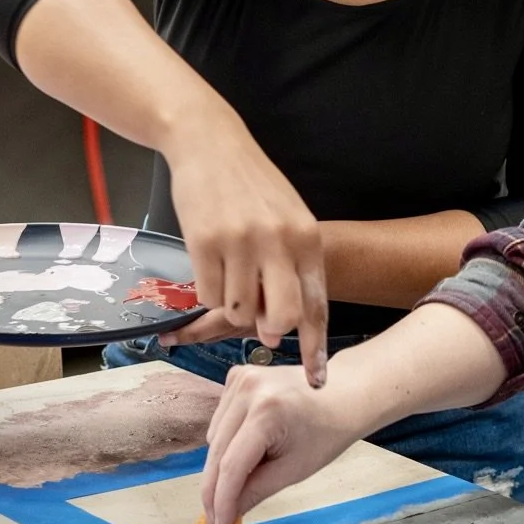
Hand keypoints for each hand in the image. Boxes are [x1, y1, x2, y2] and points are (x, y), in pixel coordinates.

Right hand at [160, 110, 327, 386]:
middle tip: (260, 319)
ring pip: (238, 309)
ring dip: (232, 304)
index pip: (315, 304)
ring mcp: (240, 241)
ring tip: (230, 269)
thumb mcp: (286, 220)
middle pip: (281, 317)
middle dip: (270, 328)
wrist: (210, 143)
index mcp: (306, 238)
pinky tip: (210, 260)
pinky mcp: (204, 241)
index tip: (319, 379)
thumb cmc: (252, 187)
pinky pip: (206, 294)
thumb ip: (289, 273)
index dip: (316, 347)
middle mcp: (277, 241)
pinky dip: (207, 289)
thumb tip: (277, 332)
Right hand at [200, 363, 364, 523]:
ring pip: (214, 437)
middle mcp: (248, 389)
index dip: (221, 501)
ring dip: (220, 465)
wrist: (344, 393)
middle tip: (217, 520)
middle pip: (217, 452)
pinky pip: (220, 419)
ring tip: (244, 479)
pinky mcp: (238, 375)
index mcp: (267, 412)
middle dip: (214, 490)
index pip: (232, 466)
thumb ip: (255, 492)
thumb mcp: (294, 469)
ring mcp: (241, 378)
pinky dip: (226, 439)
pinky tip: (247, 446)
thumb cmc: (327, 432)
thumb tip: (225, 516)